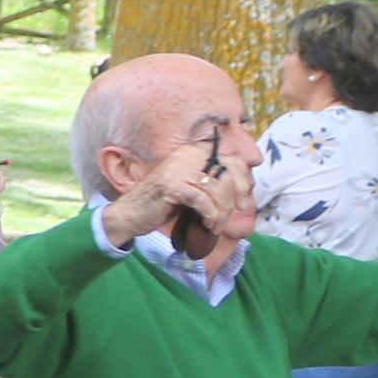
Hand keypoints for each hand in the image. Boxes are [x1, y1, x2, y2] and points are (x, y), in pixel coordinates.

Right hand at [99, 134, 255, 254]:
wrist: (130, 213)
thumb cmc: (164, 203)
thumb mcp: (192, 187)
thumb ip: (213, 182)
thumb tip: (247, 187)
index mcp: (194, 153)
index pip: (233, 161)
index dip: (243, 182)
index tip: (242, 202)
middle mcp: (187, 156)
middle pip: (228, 175)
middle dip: (233, 200)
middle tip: (228, 217)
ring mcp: (178, 169)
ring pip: (217, 190)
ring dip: (221, 213)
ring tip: (214, 225)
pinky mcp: (171, 185)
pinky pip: (203, 201)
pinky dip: (209, 215)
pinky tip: (206, 224)